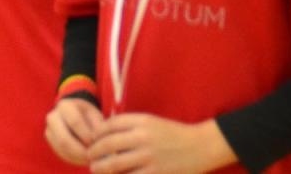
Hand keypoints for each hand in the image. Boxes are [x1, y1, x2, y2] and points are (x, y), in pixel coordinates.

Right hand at [45, 97, 105, 166]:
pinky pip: (60, 153)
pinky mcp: (51, 141)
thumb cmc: (89, 116)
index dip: (87, 135)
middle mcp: (53, 117)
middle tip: (92, 156)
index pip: (75, 122)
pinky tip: (83, 159)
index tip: (98, 144)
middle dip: (80, 151)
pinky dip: (73, 158)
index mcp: (65, 106)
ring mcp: (49, 129)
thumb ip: (97, 127)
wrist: (76, 115)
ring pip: (61, 148)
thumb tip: (96, 142)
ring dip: (77, 156)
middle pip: (63, 139)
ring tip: (90, 159)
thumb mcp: (95, 116)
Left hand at [87, 113, 231, 173]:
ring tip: (96, 169)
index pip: (108, 126)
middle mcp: (143, 138)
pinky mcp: (156, 173)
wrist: (201, 146)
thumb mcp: (151, 122)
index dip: (96, 134)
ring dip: (101, 168)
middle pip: (107, 145)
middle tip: (89, 157)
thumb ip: (129, 125)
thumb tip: (104, 133)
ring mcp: (149, 157)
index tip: (90, 140)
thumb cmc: (173, 134)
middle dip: (94, 152)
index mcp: (140, 121)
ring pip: (114, 164)